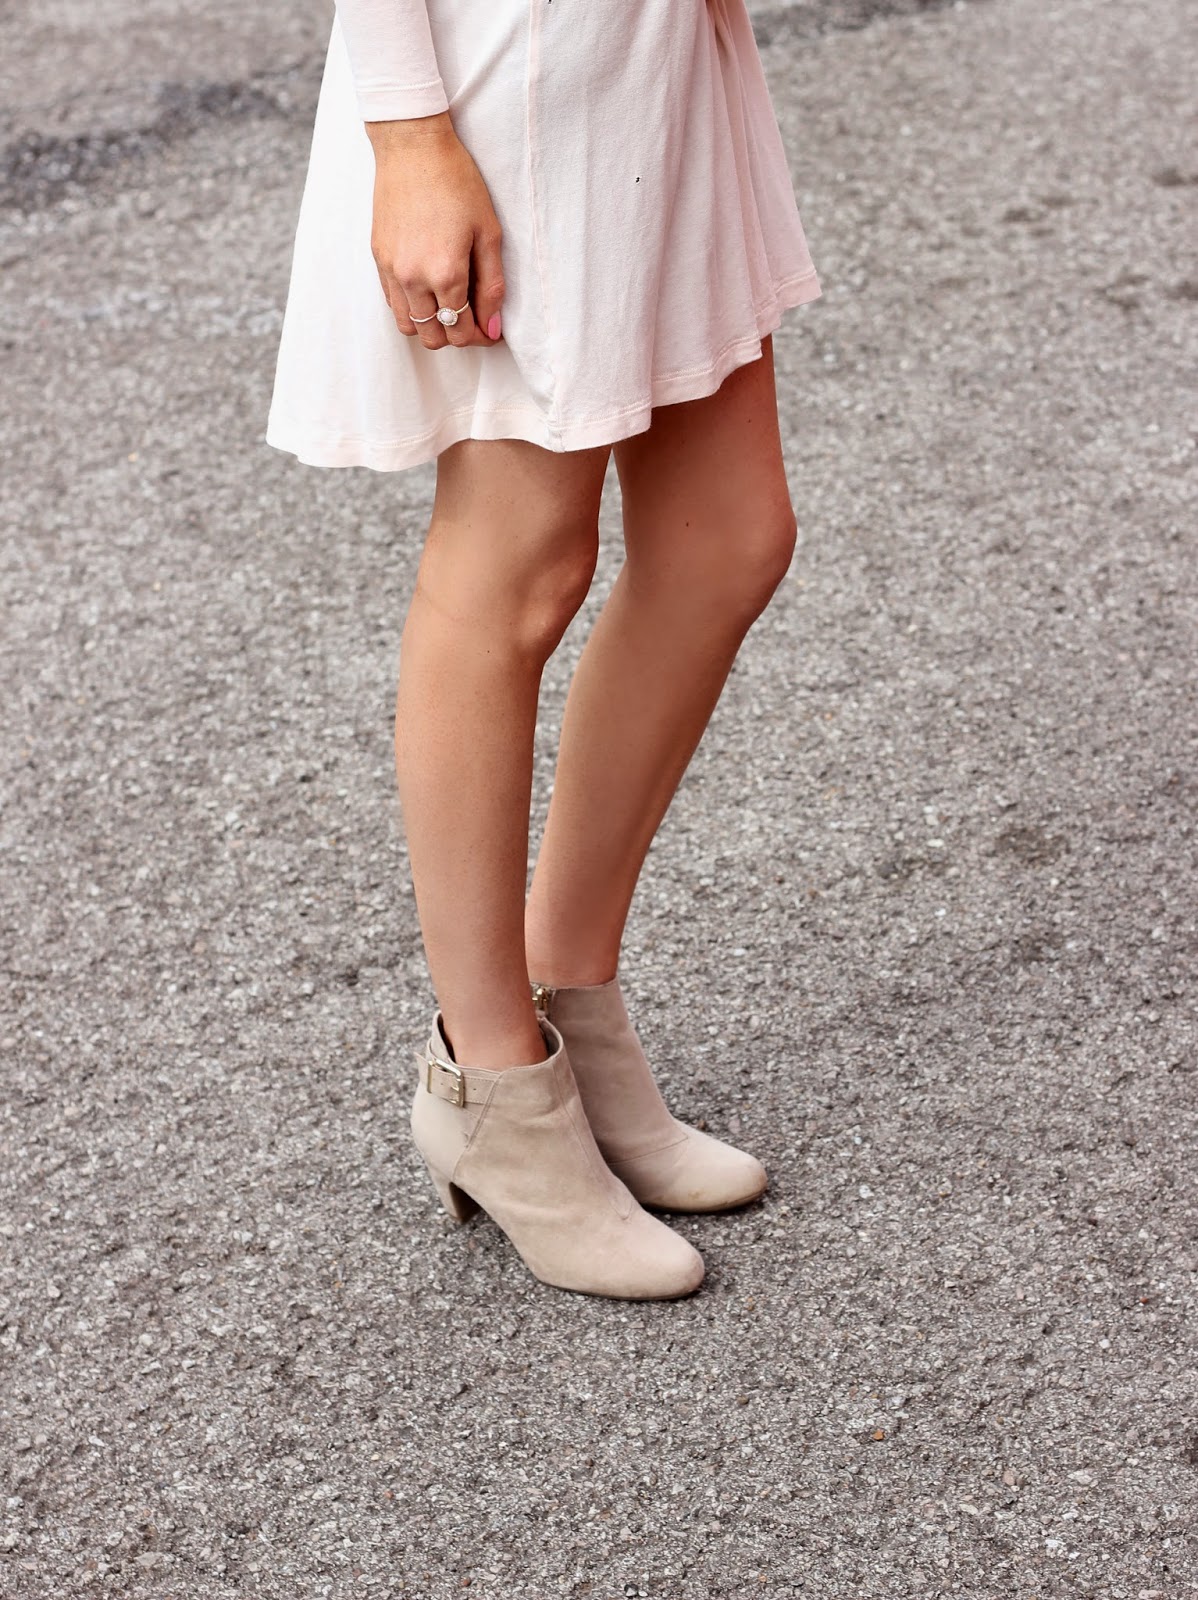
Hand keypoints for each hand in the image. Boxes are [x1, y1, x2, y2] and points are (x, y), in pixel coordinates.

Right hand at [366, 112, 504, 351]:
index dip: (481, 336)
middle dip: (457, 336)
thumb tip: (493, 326)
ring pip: (409, 328)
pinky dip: (411, 308)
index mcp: (446, 273)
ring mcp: (392, 271)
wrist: (412, 146)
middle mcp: (414, 279)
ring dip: (431, 327)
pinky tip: (427, 289)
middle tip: (472, 318)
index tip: (490, 327)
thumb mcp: (488, 232)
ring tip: (448, 306)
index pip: (462, 332)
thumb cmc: (457, 182)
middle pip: (434, 338)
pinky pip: (393, 303)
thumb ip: (492, 285)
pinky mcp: (378, 259)